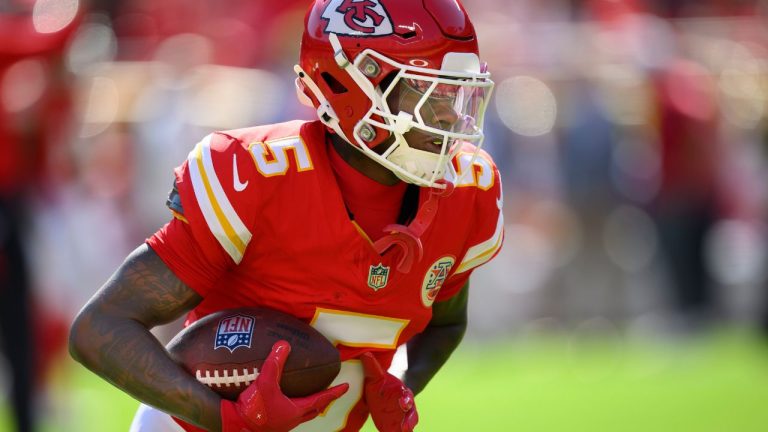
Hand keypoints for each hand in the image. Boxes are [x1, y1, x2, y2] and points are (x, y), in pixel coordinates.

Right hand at [220, 341, 348, 431]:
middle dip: (324, 401)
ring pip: (302, 415)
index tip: (346, 387)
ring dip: (309, 406)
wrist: (234, 427)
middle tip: (331, 392)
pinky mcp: (271, 425)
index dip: (334, 392)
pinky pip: (287, 415)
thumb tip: (284, 344)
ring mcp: (282, 424)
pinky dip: (292, 408)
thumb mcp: (264, 383)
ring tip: (309, 396)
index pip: (321, 399)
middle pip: (314, 410)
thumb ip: (274, 364)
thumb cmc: (253, 408)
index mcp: (296, 410)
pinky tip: (282, 401)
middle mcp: (292, 419)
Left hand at [361, 352, 417, 431]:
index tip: (404, 404)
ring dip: (408, 426)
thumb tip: (364, 353)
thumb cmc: (382, 384)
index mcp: (401, 392)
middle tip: (406, 426)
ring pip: (410, 421)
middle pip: (411, 412)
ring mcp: (403, 415)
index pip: (406, 396)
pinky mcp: (398, 424)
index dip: (406, 400)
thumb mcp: (377, 376)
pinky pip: (403, 429)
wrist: (387, 393)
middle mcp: (406, 404)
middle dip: (410, 418)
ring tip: (405, 431)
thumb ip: (372, 367)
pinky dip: (403, 431)